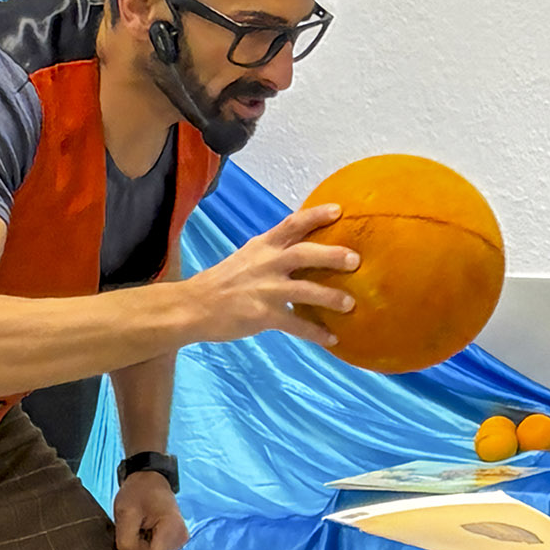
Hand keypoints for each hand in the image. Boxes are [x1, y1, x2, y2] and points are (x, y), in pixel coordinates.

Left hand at [114, 471, 188, 549]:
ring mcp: (178, 540)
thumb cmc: (138, 492)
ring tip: (136, 527)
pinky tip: (141, 531)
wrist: (150, 478)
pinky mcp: (174, 541)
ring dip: (141, 548)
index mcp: (170, 527)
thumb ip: (126, 539)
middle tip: (129, 530)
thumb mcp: (126, 513)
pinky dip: (145, 545)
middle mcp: (179, 537)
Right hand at [187, 204, 358, 347]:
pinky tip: (331, 339)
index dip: (316, 215)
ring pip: (306, 290)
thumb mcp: (246, 258)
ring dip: (330, 297)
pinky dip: (315, 332)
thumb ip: (272, 253)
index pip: (292, 223)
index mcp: (262, 246)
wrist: (193, 307)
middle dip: (332, 255)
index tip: (339, 210)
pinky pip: (296, 324)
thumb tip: (302, 252)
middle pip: (305, 253)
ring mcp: (266, 289)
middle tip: (355, 260)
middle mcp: (267, 263)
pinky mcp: (263, 315)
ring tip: (350, 303)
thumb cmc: (221, 283)